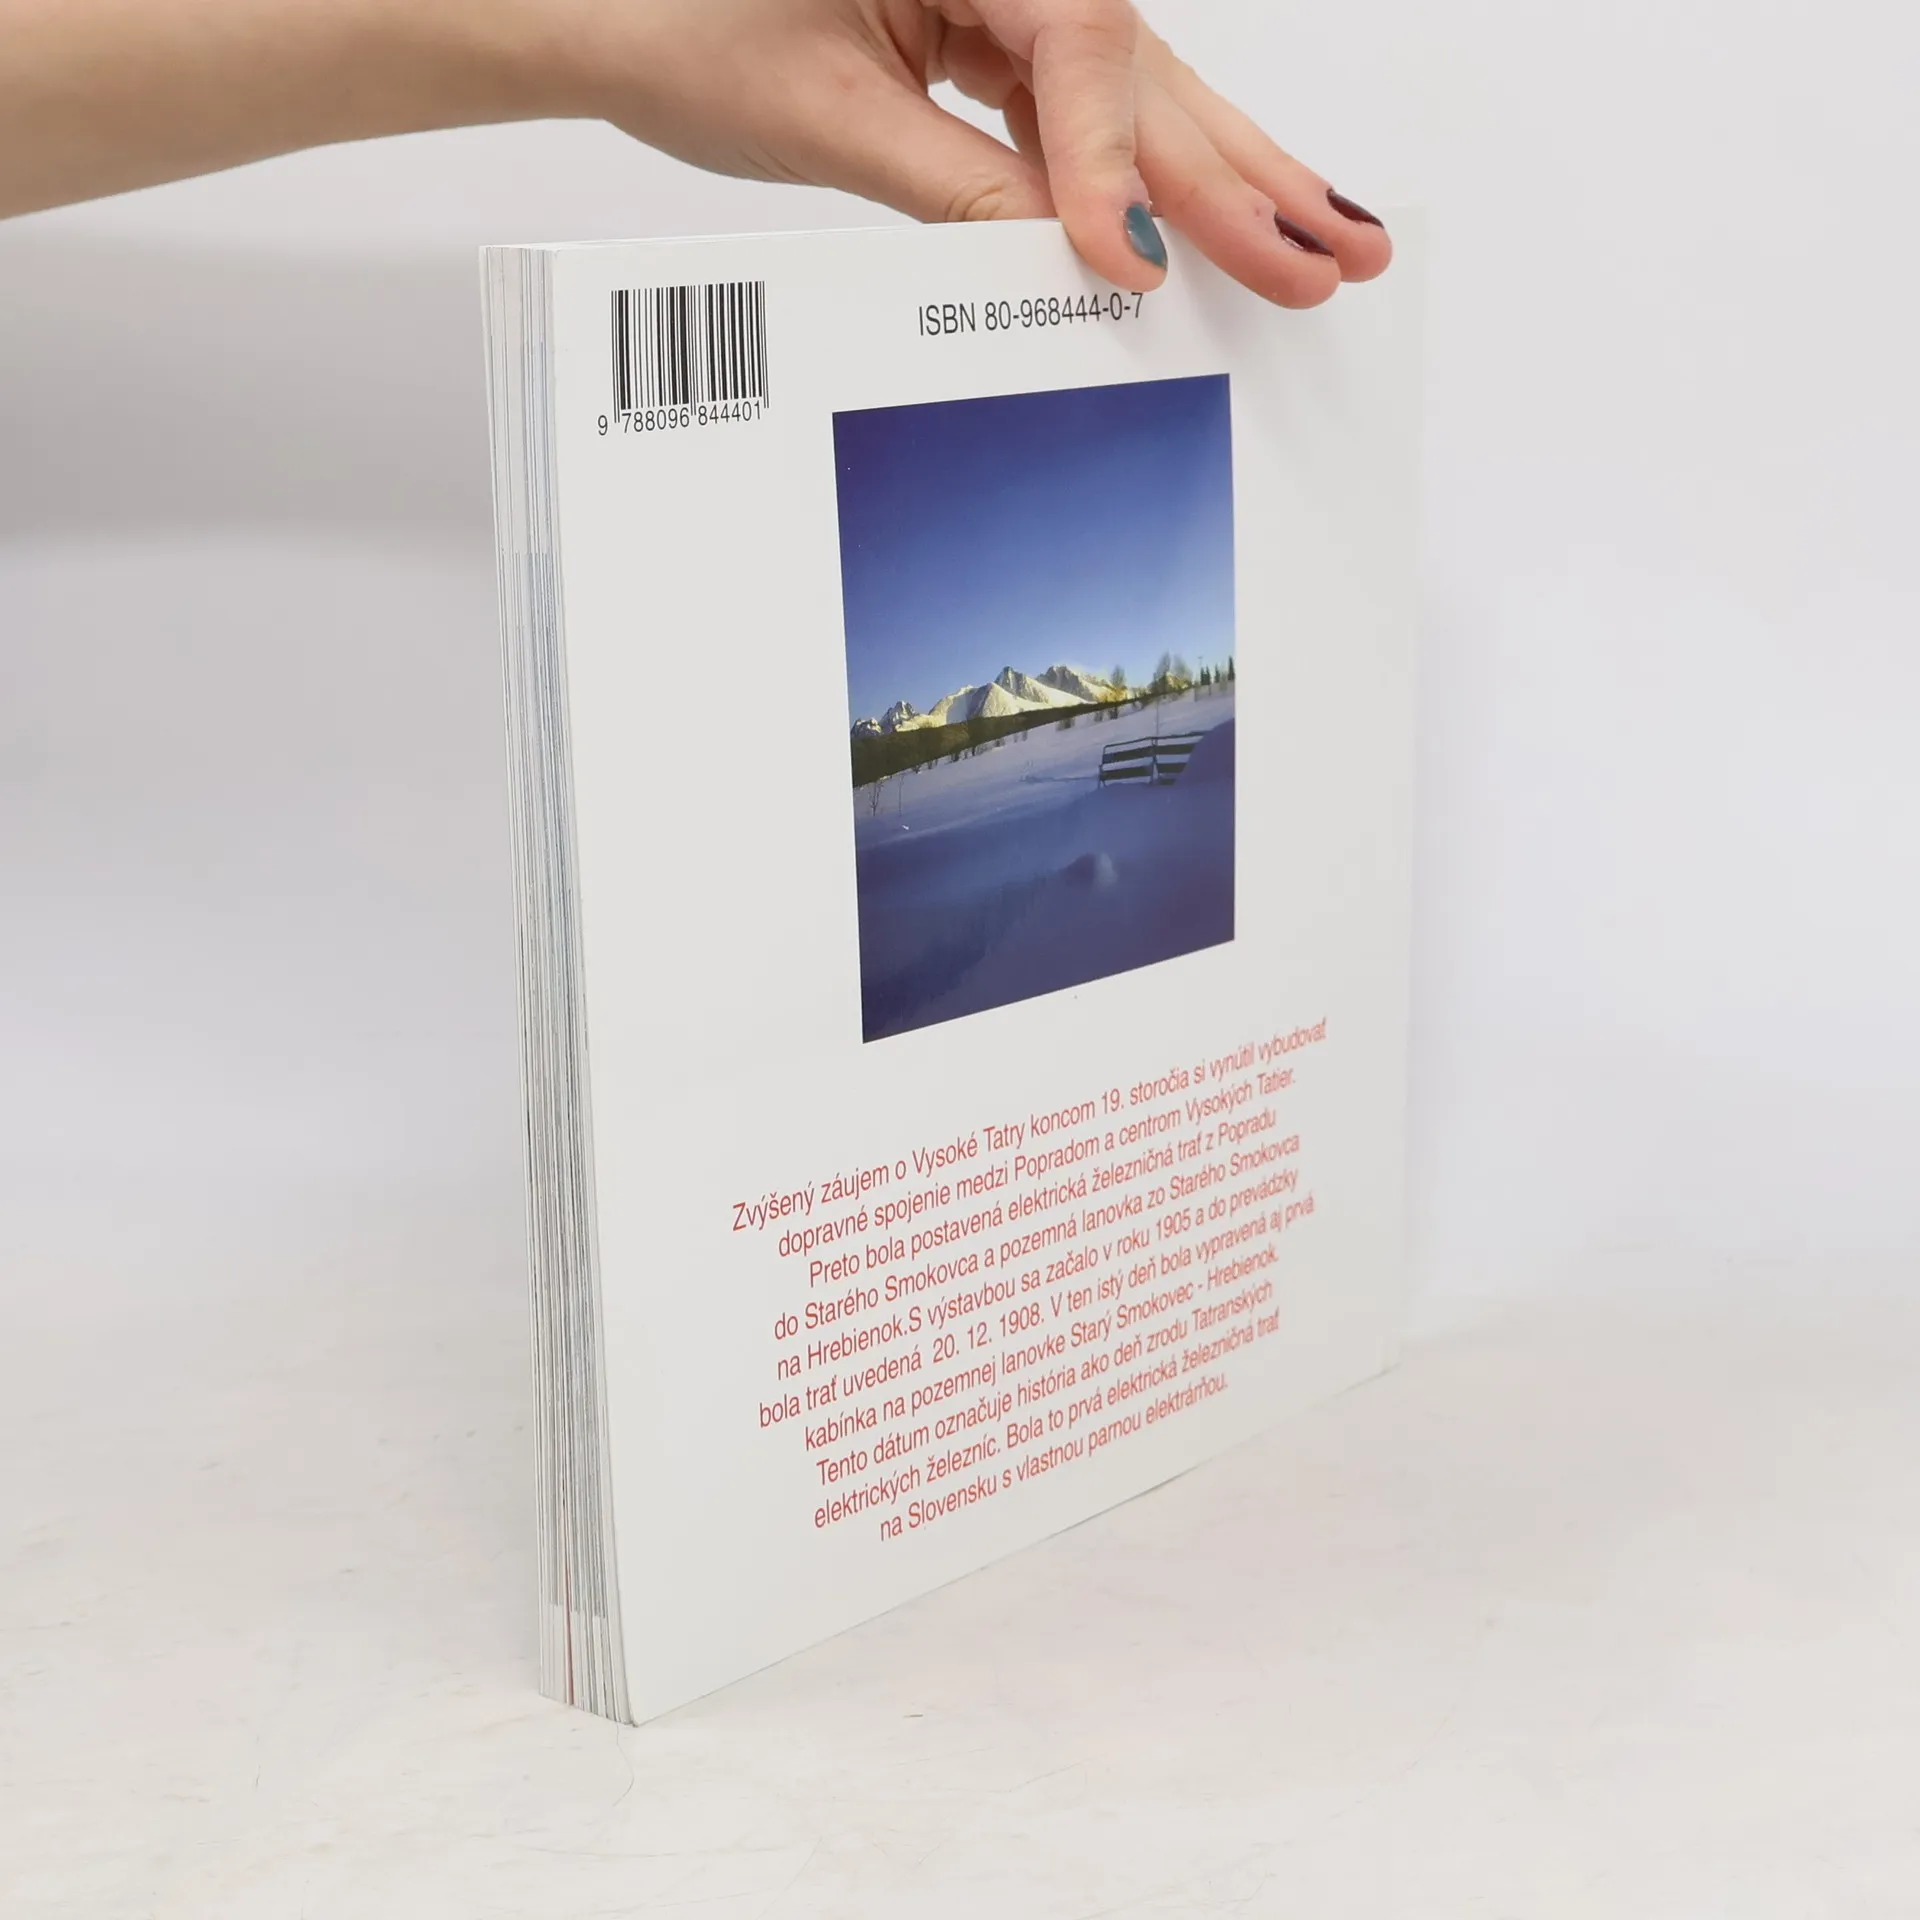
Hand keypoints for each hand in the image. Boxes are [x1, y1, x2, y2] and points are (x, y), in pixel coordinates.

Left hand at [547, 0, 1390, 306]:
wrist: (614, 6)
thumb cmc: (684, 26)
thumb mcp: (827, 115)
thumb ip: (957, 186)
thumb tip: (1068, 259)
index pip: (1077, 39)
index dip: (1112, 159)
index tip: (1134, 259)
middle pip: (1143, 61)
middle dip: (1233, 173)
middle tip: (1325, 260)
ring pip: (1140, 84)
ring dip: (1228, 173)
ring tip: (1322, 243)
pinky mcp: (1001, 26)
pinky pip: (1093, 101)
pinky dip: (1148, 167)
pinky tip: (1223, 216)